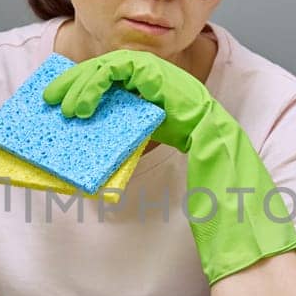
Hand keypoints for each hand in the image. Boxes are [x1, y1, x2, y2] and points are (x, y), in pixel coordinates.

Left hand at [42, 49, 212, 152]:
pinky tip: (86, 104)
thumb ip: (112, 118)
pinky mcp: (146, 67)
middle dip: (69, 83)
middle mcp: (135, 67)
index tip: (53, 99)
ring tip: (68, 110)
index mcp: (131, 78)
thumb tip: (81, 129)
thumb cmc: (172, 128)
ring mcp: (141, 64)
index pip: (96, 75)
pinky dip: (95, 85)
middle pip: (93, 68)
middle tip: (50, 100)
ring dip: (80, 86)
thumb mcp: (133, 122)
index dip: (73, 85)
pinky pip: (112, 70)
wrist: (201, 129)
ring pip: (99, 66)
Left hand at [44, 49, 295, 284]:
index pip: (127, 84)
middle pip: (126, 68)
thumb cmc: (205, 212)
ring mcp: (194, 102)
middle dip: (85, 77)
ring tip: (70, 103)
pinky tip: (91, 103)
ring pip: (132, 65)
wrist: (241, 230)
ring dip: (94, 77)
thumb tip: (83, 162)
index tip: (60, 101)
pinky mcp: (197, 108)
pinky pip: (147, 76)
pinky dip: (114, 80)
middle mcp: (185, 102)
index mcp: (174, 117)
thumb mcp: (153, 180)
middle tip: (54, 98)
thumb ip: (128, 158)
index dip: (91, 85)